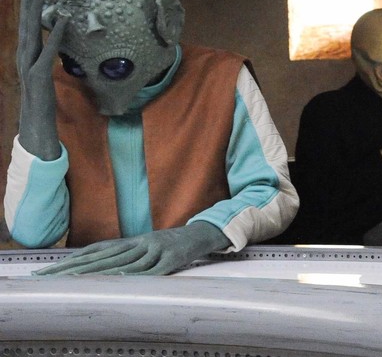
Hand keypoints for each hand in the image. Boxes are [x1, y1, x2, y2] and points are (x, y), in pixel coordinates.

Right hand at [17, 0, 69, 159]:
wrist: (36, 124)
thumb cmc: (44, 93)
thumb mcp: (46, 62)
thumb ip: (50, 42)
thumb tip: (60, 21)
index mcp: (26, 45)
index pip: (29, 9)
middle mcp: (23, 49)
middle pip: (27, 10)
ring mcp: (28, 62)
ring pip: (31, 28)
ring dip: (40, 6)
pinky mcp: (39, 76)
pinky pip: (48, 52)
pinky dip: (55, 35)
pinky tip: (65, 20)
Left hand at [34, 222, 230, 275]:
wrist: (202, 234)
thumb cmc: (171, 243)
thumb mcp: (146, 246)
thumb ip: (126, 254)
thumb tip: (99, 265)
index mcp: (132, 241)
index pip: (97, 250)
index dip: (73, 259)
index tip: (49, 270)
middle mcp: (140, 243)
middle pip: (103, 257)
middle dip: (74, 267)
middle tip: (49, 276)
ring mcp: (156, 250)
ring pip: (123, 262)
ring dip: (98, 271)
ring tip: (74, 278)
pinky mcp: (172, 259)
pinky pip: (154, 268)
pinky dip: (138, 273)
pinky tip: (122, 277)